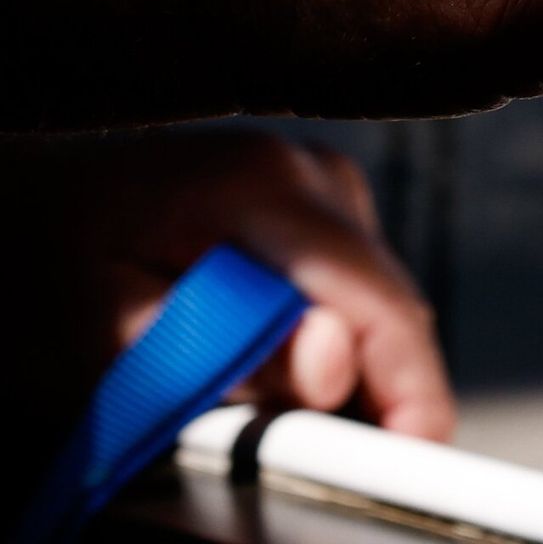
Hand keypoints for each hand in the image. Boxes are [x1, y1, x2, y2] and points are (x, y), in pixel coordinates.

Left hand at [3, 132, 453, 445]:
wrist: (14, 209)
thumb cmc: (34, 273)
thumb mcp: (101, 335)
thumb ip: (221, 353)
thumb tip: (334, 366)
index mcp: (260, 183)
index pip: (375, 296)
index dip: (410, 384)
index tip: (411, 458)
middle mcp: (308, 170)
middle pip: (386, 302)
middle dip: (374, 389)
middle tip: (316, 463)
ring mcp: (317, 181)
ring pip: (373, 303)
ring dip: (342, 372)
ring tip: (257, 409)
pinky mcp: (316, 205)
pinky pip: (350, 292)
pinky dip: (319, 346)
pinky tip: (263, 368)